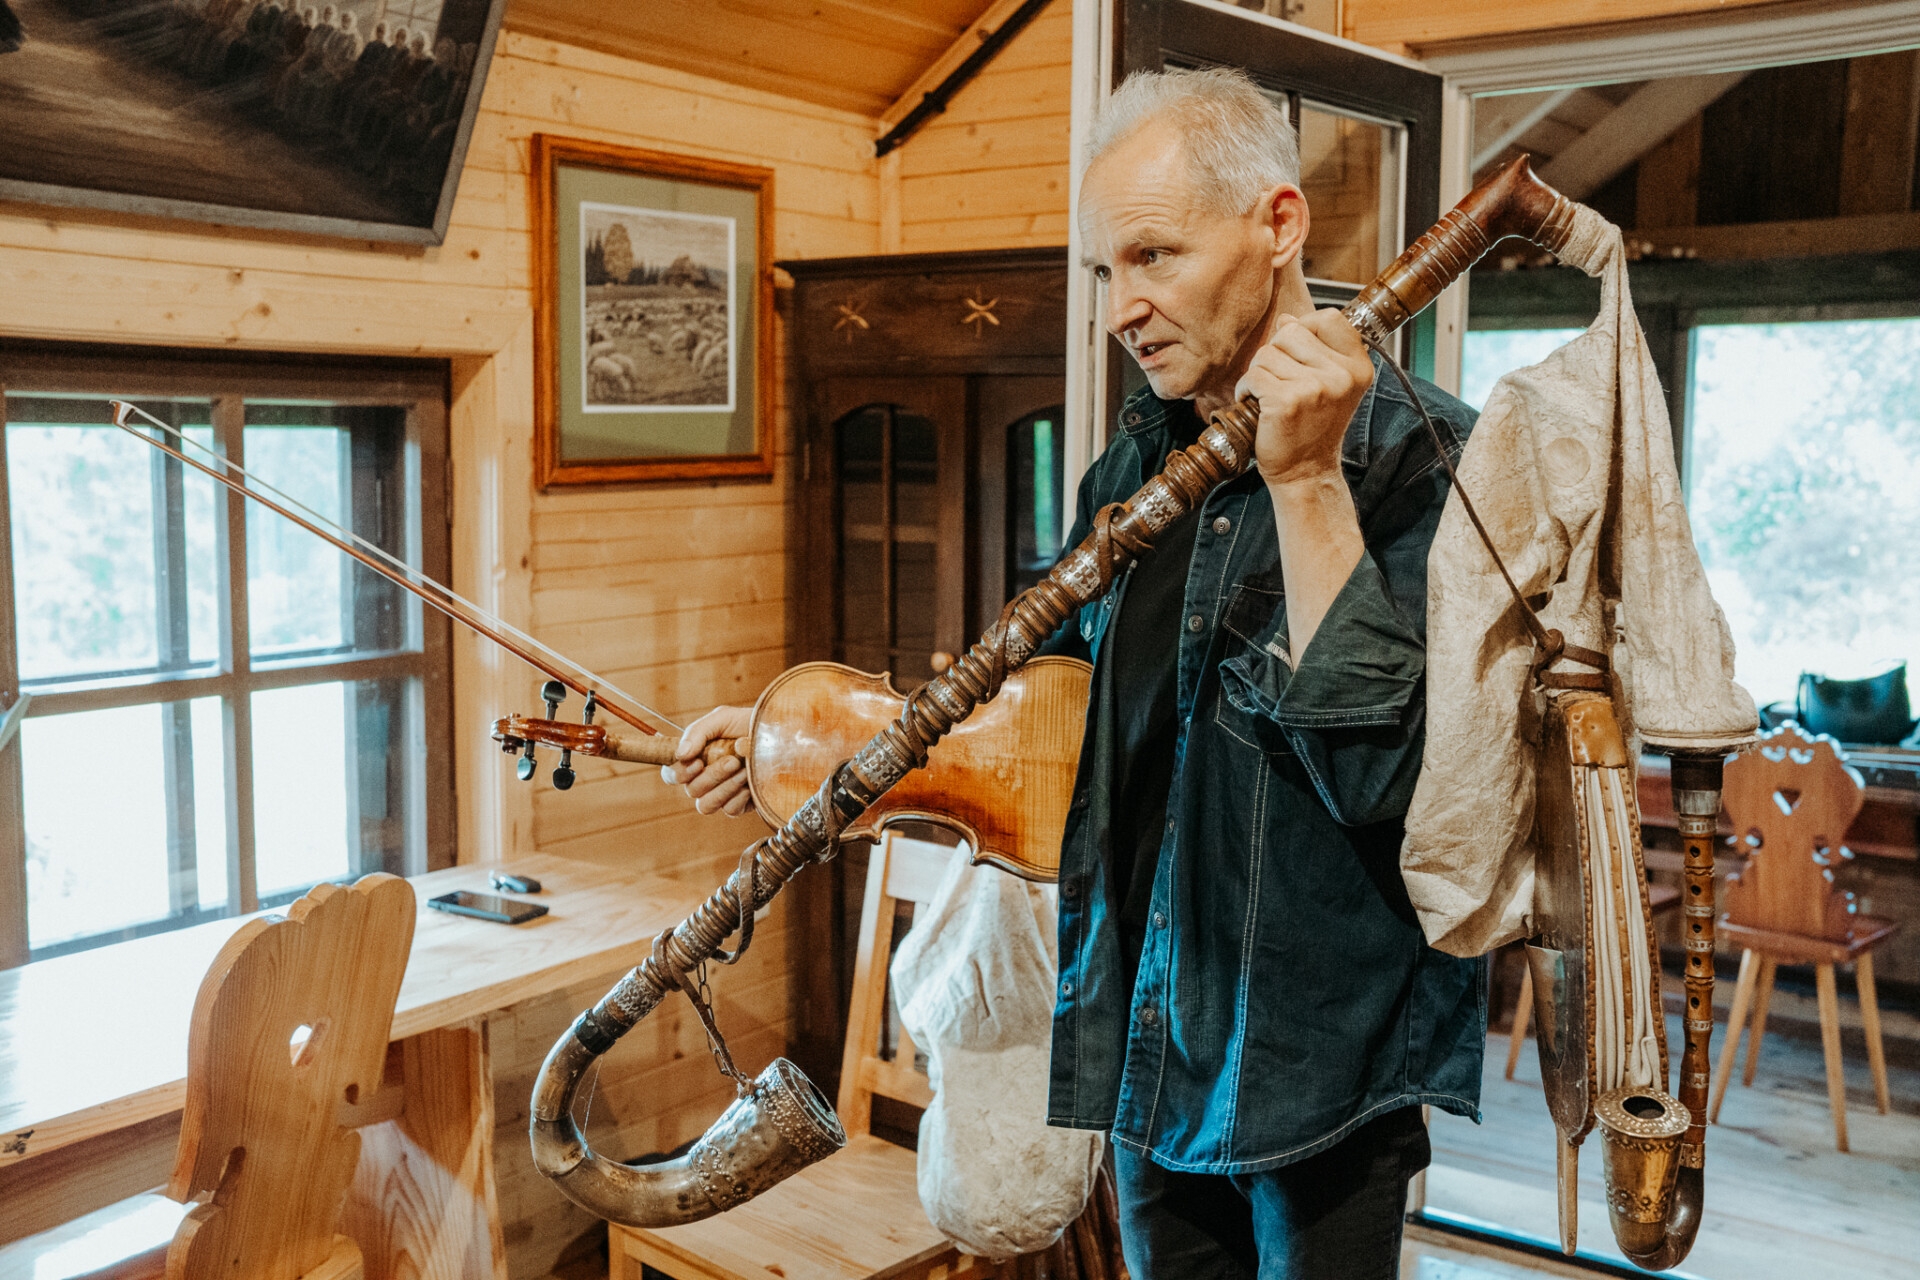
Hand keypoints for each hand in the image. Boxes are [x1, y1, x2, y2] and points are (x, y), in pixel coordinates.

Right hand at [662, 704, 754, 816]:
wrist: (782, 733)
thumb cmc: (749, 723)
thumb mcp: (723, 718)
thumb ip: (697, 732)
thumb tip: (681, 754)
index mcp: (696, 758)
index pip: (672, 774)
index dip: (679, 773)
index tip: (698, 762)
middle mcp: (706, 779)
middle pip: (692, 790)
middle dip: (712, 776)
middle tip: (733, 761)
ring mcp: (722, 793)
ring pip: (706, 805)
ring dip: (724, 788)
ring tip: (743, 770)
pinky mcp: (741, 804)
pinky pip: (729, 810)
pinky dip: (739, 797)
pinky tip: (750, 783)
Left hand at [1234, 309, 1372, 487]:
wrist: (1306, 473)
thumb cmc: (1313, 429)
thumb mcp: (1326, 385)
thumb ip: (1312, 349)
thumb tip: (1288, 319)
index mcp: (1358, 366)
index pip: (1328, 318)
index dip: (1304, 327)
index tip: (1295, 353)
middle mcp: (1342, 375)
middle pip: (1291, 332)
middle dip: (1275, 353)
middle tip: (1278, 381)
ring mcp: (1316, 388)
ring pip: (1267, 353)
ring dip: (1259, 373)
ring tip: (1268, 396)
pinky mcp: (1287, 401)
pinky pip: (1253, 375)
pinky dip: (1245, 389)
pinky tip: (1255, 404)